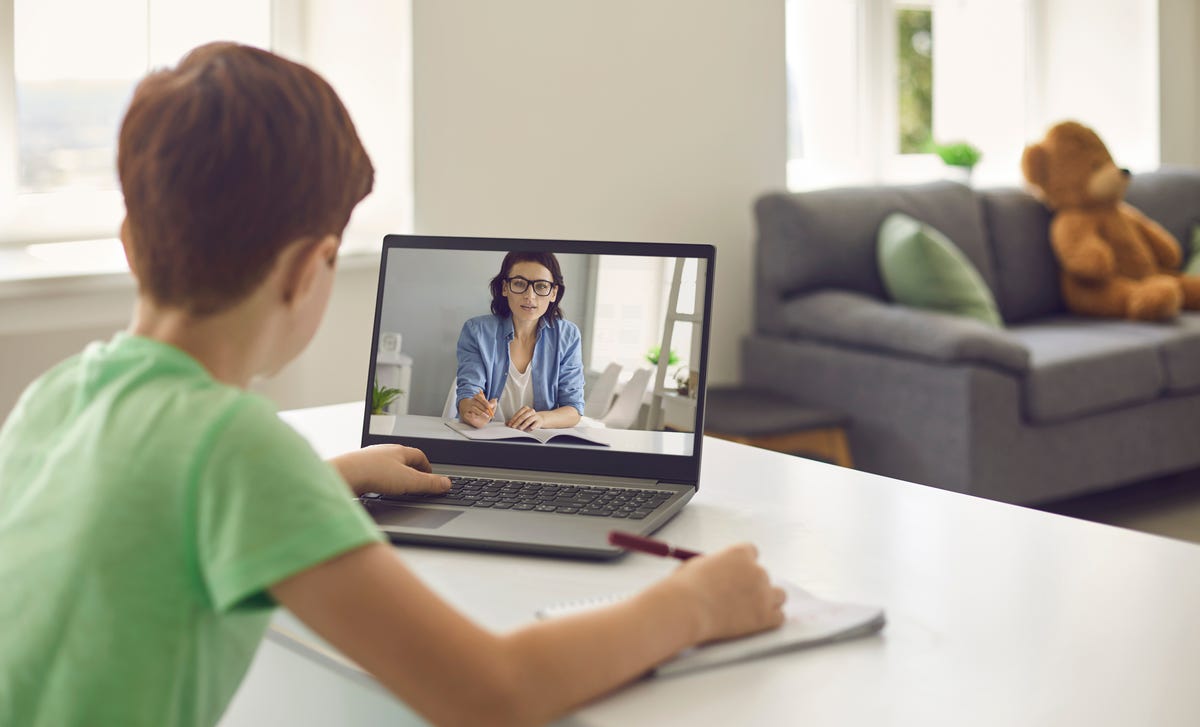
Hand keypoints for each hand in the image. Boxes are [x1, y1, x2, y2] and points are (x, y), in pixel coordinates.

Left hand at [330, 444, 450, 496]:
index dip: (427, 467)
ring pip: (386, 465)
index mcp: (399, 450)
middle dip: (411, 470)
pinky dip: (380, 480)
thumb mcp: (409, 481)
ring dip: (394, 475)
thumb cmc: (374, 473)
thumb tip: (447, 483)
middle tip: (416, 481)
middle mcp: (384, 451)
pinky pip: (373, 473)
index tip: (430, 476)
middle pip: (402, 459)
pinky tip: (378, 489)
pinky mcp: (357, 469)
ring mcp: (369, 459)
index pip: (419, 455)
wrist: (344, 475)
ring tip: (398, 486)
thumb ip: (429, 483)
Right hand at [459, 391, 496, 428]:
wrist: (478, 420)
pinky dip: (474, 416)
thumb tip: (495, 400)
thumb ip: (492, 403)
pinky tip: (478, 417)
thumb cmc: (484, 411)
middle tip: (489, 412)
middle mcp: (470, 402)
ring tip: (487, 416)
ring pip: (474, 409)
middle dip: (484, 408)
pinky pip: (469, 415)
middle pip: (476, 403)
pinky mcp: (465, 414)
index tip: (490, 406)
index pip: (479, 396)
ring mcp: (467, 408)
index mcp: (476, 398)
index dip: (485, 402)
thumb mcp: (490, 407)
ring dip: (481, 412)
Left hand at [506, 406, 545, 430]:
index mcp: (525, 408)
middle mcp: (531, 411)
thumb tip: (506, 423)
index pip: (518, 413)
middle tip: (513, 427)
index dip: (513, 419)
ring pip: (529, 420)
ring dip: (524, 425)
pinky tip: (529, 429)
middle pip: (523, 416)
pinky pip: (535, 424)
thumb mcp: (521, 418)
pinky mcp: (539, 421)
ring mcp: (535, 416)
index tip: (510, 424)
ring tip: (520, 428)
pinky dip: (532, 427)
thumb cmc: (528, 418)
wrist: (539, 419)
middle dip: (517, 422)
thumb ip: (514, 420)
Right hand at [669, 543, 785, 643]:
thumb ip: (715, 566)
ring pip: (779, 595)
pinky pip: (779, 617)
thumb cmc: (685, 588)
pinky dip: (771, 620)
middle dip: (753, 586)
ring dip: (767, 601)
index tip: (738, 574)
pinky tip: (758, 623)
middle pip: (764, 576)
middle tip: (738, 597)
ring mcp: (763, 594)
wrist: (685, 609)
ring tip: (751, 610)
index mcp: (739, 554)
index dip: (744, 565)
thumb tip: (718, 572)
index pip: (752, 553)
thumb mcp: (697, 565)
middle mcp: (755, 571)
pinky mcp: (765, 616)